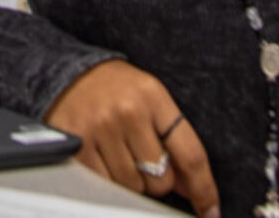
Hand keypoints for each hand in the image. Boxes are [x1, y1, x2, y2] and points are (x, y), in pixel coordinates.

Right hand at [45, 59, 218, 217]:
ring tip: (119, 154)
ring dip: (131, 181)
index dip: (204, 189)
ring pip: (132, 187)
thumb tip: (191, 187)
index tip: (211, 212)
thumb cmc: (116, 89)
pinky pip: (104, 186)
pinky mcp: (77, 146)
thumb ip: (173, 141)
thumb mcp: (151, 100)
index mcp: (153, 96)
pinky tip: (102, 159)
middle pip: (160, 179)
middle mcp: (128, 111)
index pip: (190, 153)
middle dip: (156, 179)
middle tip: (141, 157)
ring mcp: (100, 128)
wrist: (67, 74)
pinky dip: (107, 182)